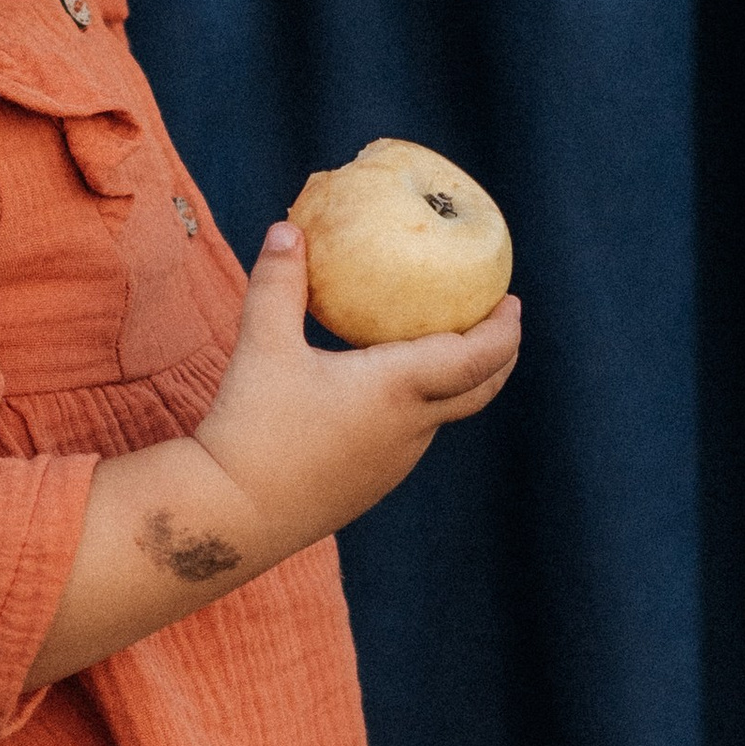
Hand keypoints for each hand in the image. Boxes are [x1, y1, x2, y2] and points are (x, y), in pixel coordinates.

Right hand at [193, 222, 519, 563]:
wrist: (232, 517)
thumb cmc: (250, 429)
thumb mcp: (262, 347)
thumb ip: (278, 284)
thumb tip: (287, 228)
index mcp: (398, 389)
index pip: (478, 357)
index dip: (504, 330)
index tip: (512, 300)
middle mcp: (410, 428)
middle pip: (479, 390)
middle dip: (498, 353)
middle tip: (498, 319)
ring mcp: (394, 463)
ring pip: (444, 415)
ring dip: (458, 380)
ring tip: (443, 345)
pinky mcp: (371, 484)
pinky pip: (411, 435)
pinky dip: (421, 404)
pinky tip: (388, 388)